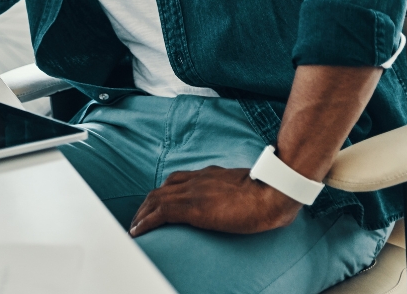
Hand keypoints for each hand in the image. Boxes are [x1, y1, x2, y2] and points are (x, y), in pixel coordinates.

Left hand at [128, 166, 302, 236]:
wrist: (271, 192)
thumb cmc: (268, 192)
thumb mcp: (246, 187)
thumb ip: (236, 190)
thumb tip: (241, 201)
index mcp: (208, 175)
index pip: (176, 180)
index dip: (162, 193)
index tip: (156, 204)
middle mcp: (196, 180)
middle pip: (161, 190)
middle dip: (147, 204)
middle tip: (139, 219)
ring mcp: (193, 192)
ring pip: (155, 200)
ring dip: (141, 214)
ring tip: (134, 228)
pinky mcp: (193, 207)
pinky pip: (160, 214)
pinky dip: (145, 222)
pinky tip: (138, 232)